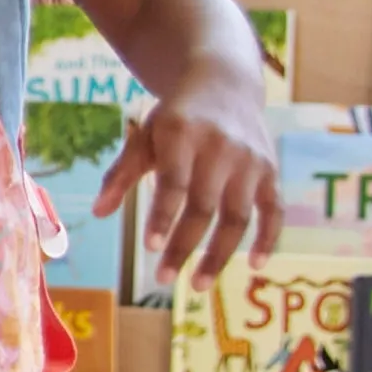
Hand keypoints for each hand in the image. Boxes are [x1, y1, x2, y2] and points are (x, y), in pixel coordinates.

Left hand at [101, 84, 280, 283]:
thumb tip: (97, 213)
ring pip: (238, 216)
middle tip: (163, 279)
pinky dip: (269, 239)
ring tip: (198, 286)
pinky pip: (274, 211)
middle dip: (184, 245)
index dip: (162, 216)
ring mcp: (251, 161)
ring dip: (220, 254)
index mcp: (183, 135)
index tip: (149, 249)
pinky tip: (254, 265)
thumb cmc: (174, 119)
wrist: (223, 85)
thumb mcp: (144, 136)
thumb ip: (120, 173)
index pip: (173, 183)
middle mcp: (221, 147)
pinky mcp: (272, 172)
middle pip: (204, 206)